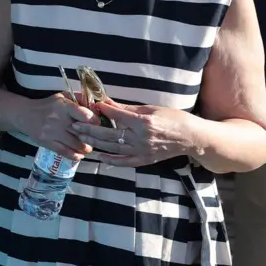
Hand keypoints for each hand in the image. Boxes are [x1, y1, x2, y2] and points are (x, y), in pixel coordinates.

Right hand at [16, 93, 98, 161]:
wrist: (25, 114)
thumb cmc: (48, 105)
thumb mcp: (63, 96)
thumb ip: (81, 99)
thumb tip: (99, 106)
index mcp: (64, 105)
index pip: (86, 116)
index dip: (95, 122)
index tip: (97, 125)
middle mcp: (58, 118)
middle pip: (83, 132)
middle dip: (92, 137)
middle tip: (95, 138)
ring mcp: (51, 131)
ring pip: (77, 145)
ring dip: (86, 148)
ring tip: (87, 146)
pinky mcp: (46, 142)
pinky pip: (66, 153)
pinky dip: (76, 155)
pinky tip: (79, 154)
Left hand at [69, 99, 198, 166]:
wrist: (192, 138)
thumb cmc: (174, 118)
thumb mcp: (151, 109)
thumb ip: (128, 109)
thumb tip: (108, 103)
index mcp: (143, 123)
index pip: (116, 116)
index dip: (101, 111)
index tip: (89, 106)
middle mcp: (141, 138)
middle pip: (109, 135)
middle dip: (89, 129)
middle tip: (74, 124)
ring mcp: (142, 151)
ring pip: (113, 149)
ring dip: (95, 143)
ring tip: (80, 137)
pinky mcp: (145, 160)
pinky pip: (124, 162)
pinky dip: (111, 160)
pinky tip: (98, 156)